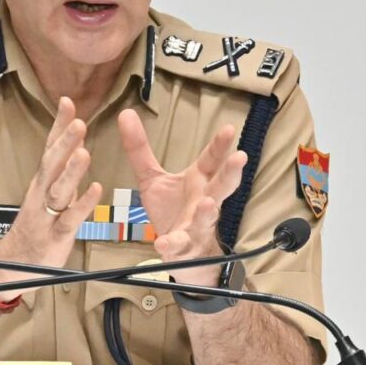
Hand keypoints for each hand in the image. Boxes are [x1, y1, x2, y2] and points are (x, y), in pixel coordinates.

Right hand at [0, 97, 101, 298]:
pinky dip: (82, 205)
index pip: (50, 148)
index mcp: (42, 181)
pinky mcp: (55, 236)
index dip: (58, 126)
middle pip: (52, 165)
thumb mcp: (49, 191)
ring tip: (84, 152)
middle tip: (79, 123)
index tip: (67, 101)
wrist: (16, 263)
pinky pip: (69, 219)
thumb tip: (74, 139)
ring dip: (71, 172)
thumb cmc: (38, 222)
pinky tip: (95, 190)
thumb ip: (62, 167)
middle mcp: (41, 193)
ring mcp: (46, 215)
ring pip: (59, 190)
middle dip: (64, 143)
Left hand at [117, 109, 246, 285]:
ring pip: (207, 217)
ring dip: (208, 211)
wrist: (179, 251)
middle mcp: (204, 201)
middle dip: (230, 173)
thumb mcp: (152, 177)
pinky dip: (172, 245)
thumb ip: (139, 149)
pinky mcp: (184, 247)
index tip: (228, 128)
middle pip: (221, 186)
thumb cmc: (172, 209)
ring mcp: (197, 226)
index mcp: (199, 181)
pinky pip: (179, 245)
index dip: (220, 146)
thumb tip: (126, 113)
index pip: (211, 160)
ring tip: (208, 202)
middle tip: (240, 157)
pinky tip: (163, 244)